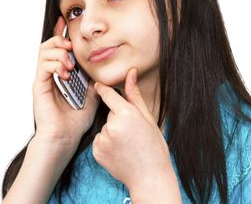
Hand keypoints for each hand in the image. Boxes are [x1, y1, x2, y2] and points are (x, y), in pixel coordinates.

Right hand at [32, 17, 99, 146]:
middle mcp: (50, 73)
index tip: (65, 19)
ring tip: (70, 64)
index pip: (58, 47)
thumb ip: (94, 79)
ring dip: (59, 52)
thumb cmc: (77, 120)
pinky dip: (55, 64)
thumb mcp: (92, 94)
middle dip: (61, 39)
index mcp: (61, 73)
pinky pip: (44, 65)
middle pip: (49, 44)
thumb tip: (103, 66)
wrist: (65, 138)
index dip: (61, 32)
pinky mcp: (39, 86)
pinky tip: (65, 73)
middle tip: (71, 46)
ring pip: (45, 51)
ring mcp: (43, 79)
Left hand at [92, 68, 177, 196]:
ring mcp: (103, 139)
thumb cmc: (154, 147)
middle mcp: (112, 125)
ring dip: (113, 132)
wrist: (150, 177)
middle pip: (110, 113)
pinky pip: (99, 140)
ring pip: (105, 127)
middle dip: (118, 119)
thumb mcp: (148, 118)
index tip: (99, 85)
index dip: (103, 89)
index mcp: (127, 114)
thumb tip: (130, 73)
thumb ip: (135, 95)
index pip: (108, 94)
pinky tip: (119, 152)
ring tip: (127, 145)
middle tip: (133, 133)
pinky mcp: (96, 152)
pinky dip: (107, 144)